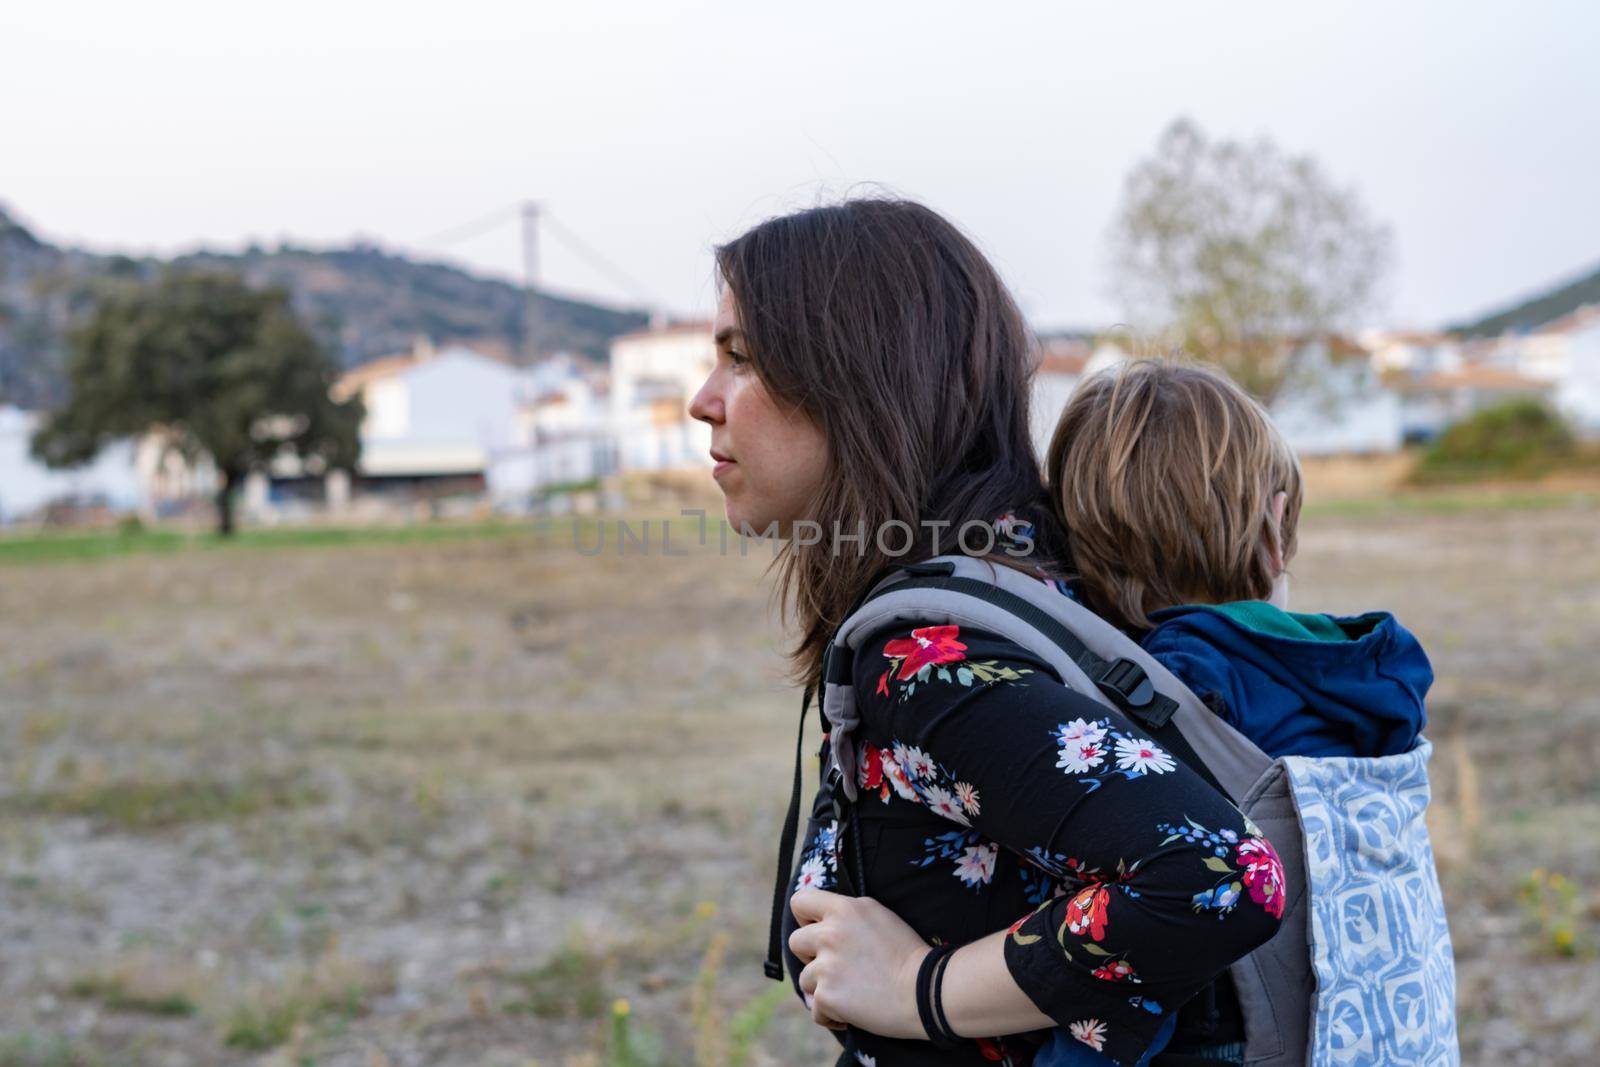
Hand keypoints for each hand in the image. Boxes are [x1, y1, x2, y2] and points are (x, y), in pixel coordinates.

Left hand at [788, 888, 931, 1038]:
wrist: (925, 991)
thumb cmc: (907, 954)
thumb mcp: (878, 915)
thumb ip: (847, 915)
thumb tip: (820, 924)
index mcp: (843, 909)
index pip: (799, 901)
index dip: (805, 918)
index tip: (818, 930)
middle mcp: (829, 934)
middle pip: (795, 942)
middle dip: (811, 957)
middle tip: (837, 967)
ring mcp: (826, 966)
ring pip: (805, 980)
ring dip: (823, 989)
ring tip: (851, 992)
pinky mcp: (827, 996)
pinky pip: (815, 1010)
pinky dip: (831, 1015)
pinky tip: (852, 1013)